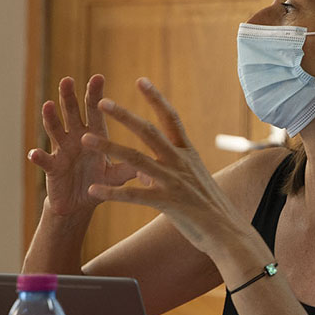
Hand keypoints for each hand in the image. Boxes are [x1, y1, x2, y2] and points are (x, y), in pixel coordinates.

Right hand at [28, 75, 137, 217]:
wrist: (80, 203)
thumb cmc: (99, 182)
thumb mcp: (118, 174)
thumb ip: (133, 165)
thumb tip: (158, 158)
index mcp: (94, 134)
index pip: (94, 110)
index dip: (96, 94)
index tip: (98, 77)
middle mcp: (76, 137)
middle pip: (71, 112)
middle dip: (69, 97)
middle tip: (68, 80)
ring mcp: (62, 150)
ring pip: (55, 130)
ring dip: (51, 118)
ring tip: (48, 105)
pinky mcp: (52, 168)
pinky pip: (44, 161)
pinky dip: (39, 157)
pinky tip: (34, 153)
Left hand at [81, 78, 269, 272]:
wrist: (229, 233)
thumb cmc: (211, 210)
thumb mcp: (191, 183)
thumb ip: (166, 172)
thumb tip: (143, 171)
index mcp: (189, 154)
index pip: (171, 118)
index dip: (156, 99)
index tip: (140, 81)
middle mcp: (181, 162)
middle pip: (149, 132)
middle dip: (124, 115)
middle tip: (102, 101)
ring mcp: (175, 181)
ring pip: (136, 158)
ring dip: (109, 147)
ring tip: (85, 139)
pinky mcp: (169, 203)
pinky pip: (135, 195)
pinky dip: (113, 193)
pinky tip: (93, 191)